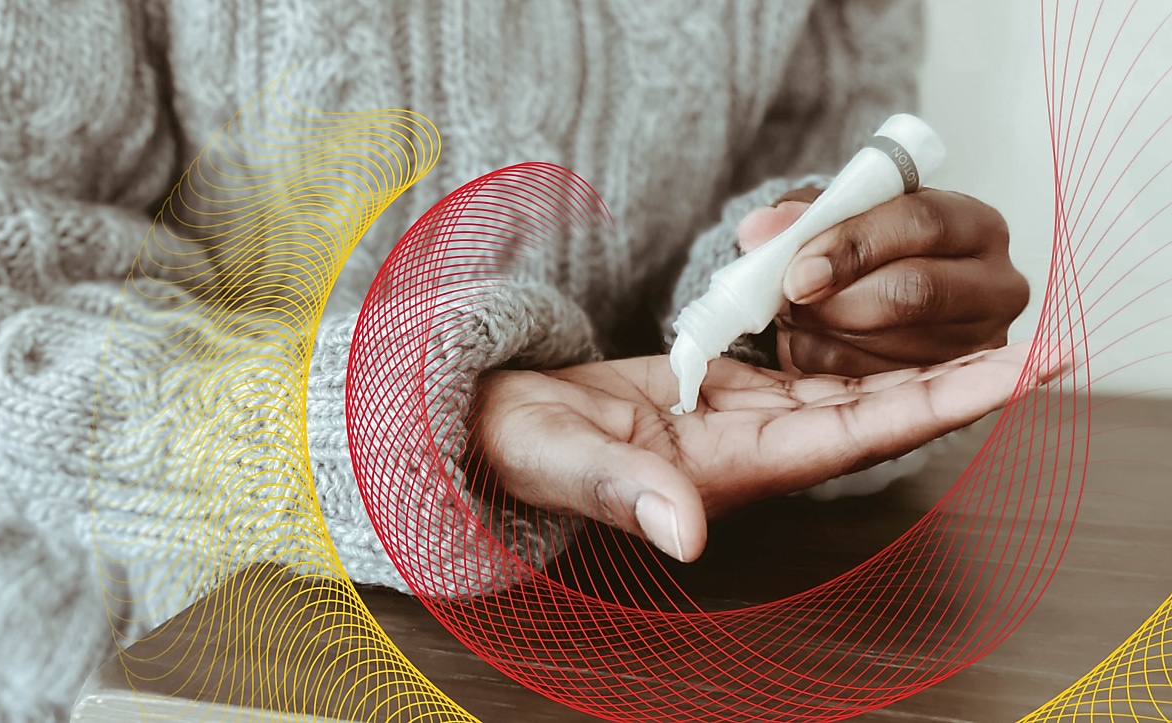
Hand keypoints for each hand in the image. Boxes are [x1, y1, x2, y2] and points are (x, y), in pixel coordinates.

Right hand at [468, 342, 1047, 562]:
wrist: (504, 427)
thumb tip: (688, 536)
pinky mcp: (729, 392)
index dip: (941, 404)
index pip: (858, 434)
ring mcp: (747, 421)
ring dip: (923, 361)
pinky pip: (809, 367)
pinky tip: (897, 322)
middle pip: (880, 413)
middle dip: (962, 382)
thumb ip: (623, 493)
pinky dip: (858, 342)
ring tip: (994, 329)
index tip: (1016, 376)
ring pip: (853, 387)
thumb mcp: (563, 461)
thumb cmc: (527, 448)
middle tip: (1046, 344)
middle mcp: (760, 451)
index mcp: (733, 470)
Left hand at [737, 187, 1029, 375]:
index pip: (921, 223)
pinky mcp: (949, 390)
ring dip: (828, 334)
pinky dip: (830, 363)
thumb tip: (760, 230)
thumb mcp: (833, 219)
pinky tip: (815, 341)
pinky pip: (877, 385)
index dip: (854, 246)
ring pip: (894, 346)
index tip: (798, 269)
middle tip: (790, 301)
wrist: (875, 298)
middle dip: (838, 300)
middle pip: (915, 292)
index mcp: (974, 225)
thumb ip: (797, 219)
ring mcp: (978, 345)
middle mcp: (996, 286)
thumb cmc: (861, 252)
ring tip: (798, 315)